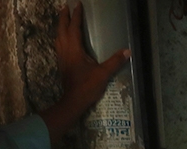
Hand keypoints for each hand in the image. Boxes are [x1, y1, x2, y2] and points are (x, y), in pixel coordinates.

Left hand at [39, 2, 130, 143]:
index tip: (77, 5)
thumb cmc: (87, 86)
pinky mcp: (62, 64)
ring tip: (64, 20)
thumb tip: (128, 51)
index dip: (76, 16)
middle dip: (64, 17)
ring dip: (61, 26)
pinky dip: (61, 37)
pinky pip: (59, 45)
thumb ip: (115, 61)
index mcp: (74, 49)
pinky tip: (64, 39)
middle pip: (62, 29)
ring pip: (58, 37)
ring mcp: (62, 57)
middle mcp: (65, 50)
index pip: (74, 28)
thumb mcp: (103, 73)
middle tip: (66, 7)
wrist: (73, 101)